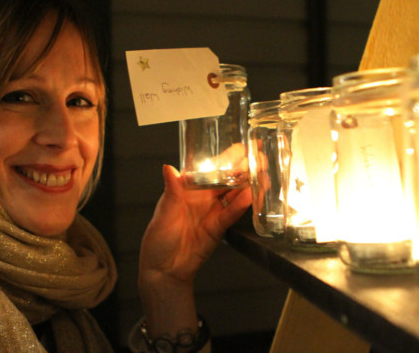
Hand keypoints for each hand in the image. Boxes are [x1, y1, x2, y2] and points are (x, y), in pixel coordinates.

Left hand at [138, 164, 250, 336]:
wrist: (164, 271)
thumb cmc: (158, 240)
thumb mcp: (163, 214)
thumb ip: (171, 192)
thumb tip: (169, 168)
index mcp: (187, 189)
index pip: (208, 169)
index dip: (224, 158)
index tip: (240, 148)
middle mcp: (202, 198)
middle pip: (225, 180)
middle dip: (242, 169)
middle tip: (259, 158)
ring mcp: (212, 212)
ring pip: (233, 194)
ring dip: (247, 184)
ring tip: (261, 175)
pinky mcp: (218, 228)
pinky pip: (231, 213)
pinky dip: (241, 205)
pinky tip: (250, 196)